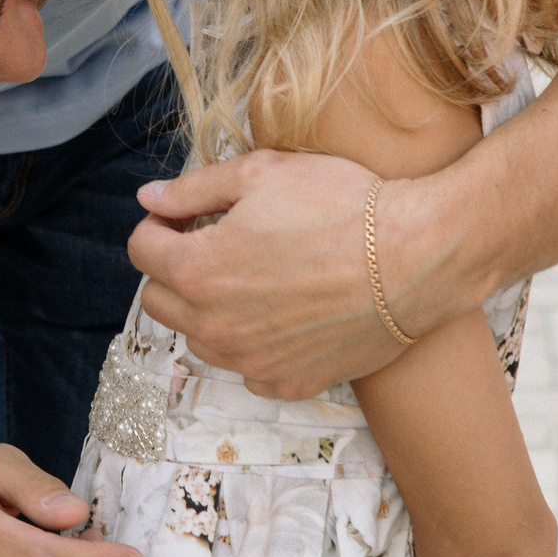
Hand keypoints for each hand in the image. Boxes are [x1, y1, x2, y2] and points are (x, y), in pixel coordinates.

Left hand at [130, 149, 446, 399]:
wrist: (416, 257)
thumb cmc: (341, 206)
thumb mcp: (260, 174)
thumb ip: (193, 190)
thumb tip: (149, 198)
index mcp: (197, 270)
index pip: (141, 248)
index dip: (160, 223)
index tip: (188, 215)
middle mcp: (215, 326)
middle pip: (158, 300)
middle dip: (175, 268)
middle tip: (216, 242)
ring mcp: (251, 362)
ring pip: (199, 339)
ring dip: (209, 309)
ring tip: (253, 277)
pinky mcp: (287, 382)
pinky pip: (247, 369)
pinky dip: (253, 344)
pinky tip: (285, 312)